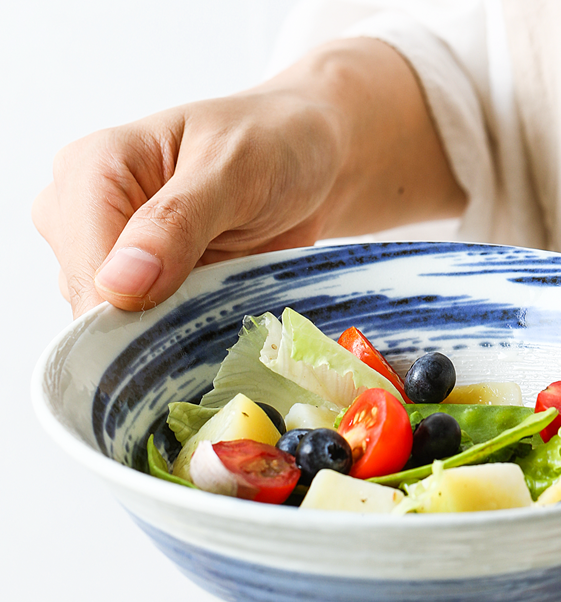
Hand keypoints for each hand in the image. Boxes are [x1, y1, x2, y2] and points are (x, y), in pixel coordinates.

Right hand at [33, 39, 464, 317]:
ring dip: (166, 340)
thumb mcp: (236, 171)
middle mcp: (89, 211)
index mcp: (94, 171)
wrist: (314, 154)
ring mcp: (119, 250)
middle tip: (212, 338)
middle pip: (92, 302)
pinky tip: (213, 331)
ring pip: (118, 325)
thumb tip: (118, 287)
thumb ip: (176, 224)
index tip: (177, 339)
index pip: (86, 266)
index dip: (124, 314)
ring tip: (221, 328)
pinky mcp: (155, 277)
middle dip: (146, 331)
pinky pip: (150, 327)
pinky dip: (179, 339)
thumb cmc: (280, 143)